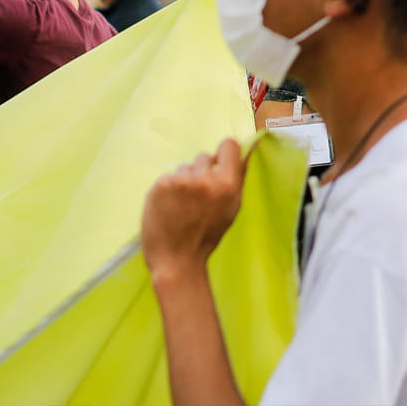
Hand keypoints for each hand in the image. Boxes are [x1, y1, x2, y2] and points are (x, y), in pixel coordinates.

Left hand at [142, 139, 246, 278]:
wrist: (176, 261)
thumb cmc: (206, 237)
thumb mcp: (231, 210)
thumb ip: (237, 180)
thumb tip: (245, 151)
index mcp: (227, 185)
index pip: (228, 145)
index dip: (224, 152)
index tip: (219, 162)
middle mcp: (204, 179)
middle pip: (204, 157)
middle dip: (201, 172)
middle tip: (197, 197)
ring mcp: (180, 181)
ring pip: (183, 167)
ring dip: (183, 181)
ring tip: (181, 205)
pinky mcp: (160, 185)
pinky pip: (167, 177)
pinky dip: (167, 190)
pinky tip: (168, 208)